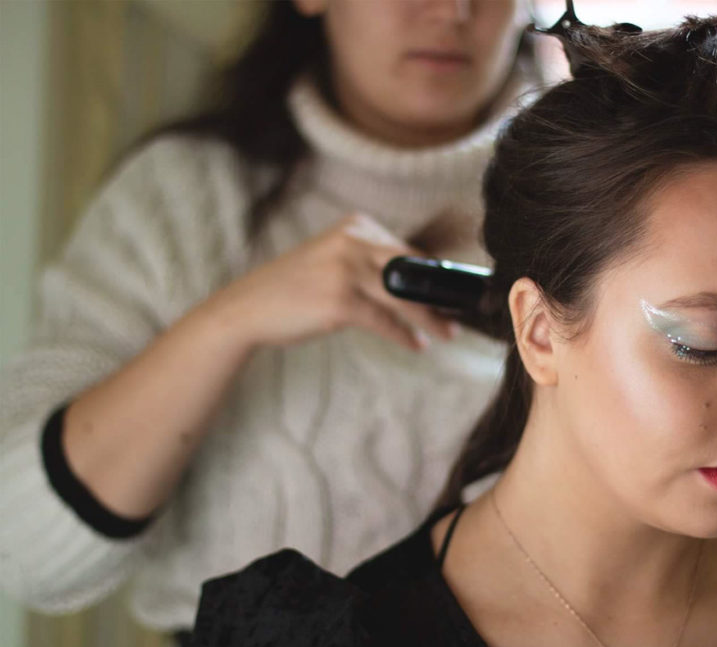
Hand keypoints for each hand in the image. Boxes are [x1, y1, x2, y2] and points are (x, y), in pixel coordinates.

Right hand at [200, 213, 457, 350]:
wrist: (248, 308)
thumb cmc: (297, 289)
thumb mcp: (334, 260)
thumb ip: (372, 264)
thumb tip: (422, 284)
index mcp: (356, 226)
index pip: (409, 251)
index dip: (437, 275)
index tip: (457, 293)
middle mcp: (353, 242)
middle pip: (413, 271)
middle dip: (441, 295)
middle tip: (462, 315)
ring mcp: (345, 270)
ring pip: (404, 297)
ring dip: (430, 318)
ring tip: (448, 334)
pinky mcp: (339, 301)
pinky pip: (385, 321)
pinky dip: (404, 335)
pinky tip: (416, 345)